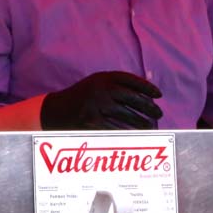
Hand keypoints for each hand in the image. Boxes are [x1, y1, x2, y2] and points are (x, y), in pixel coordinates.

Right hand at [41, 71, 163, 129]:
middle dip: (149, 107)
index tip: (158, 95)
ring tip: (149, 126)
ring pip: (127, 116)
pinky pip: (116, 129)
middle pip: (133, 98)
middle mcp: (100, 89)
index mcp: (102, 78)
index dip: (147, 87)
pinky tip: (135, 135)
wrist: (54, 110)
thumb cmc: (80, 98)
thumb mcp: (95, 84)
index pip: (130, 80)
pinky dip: (128, 133)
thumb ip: (117, 85)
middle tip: (158, 113)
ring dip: (142, 122)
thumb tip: (146, 87)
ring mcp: (96, 105)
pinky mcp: (92, 121)